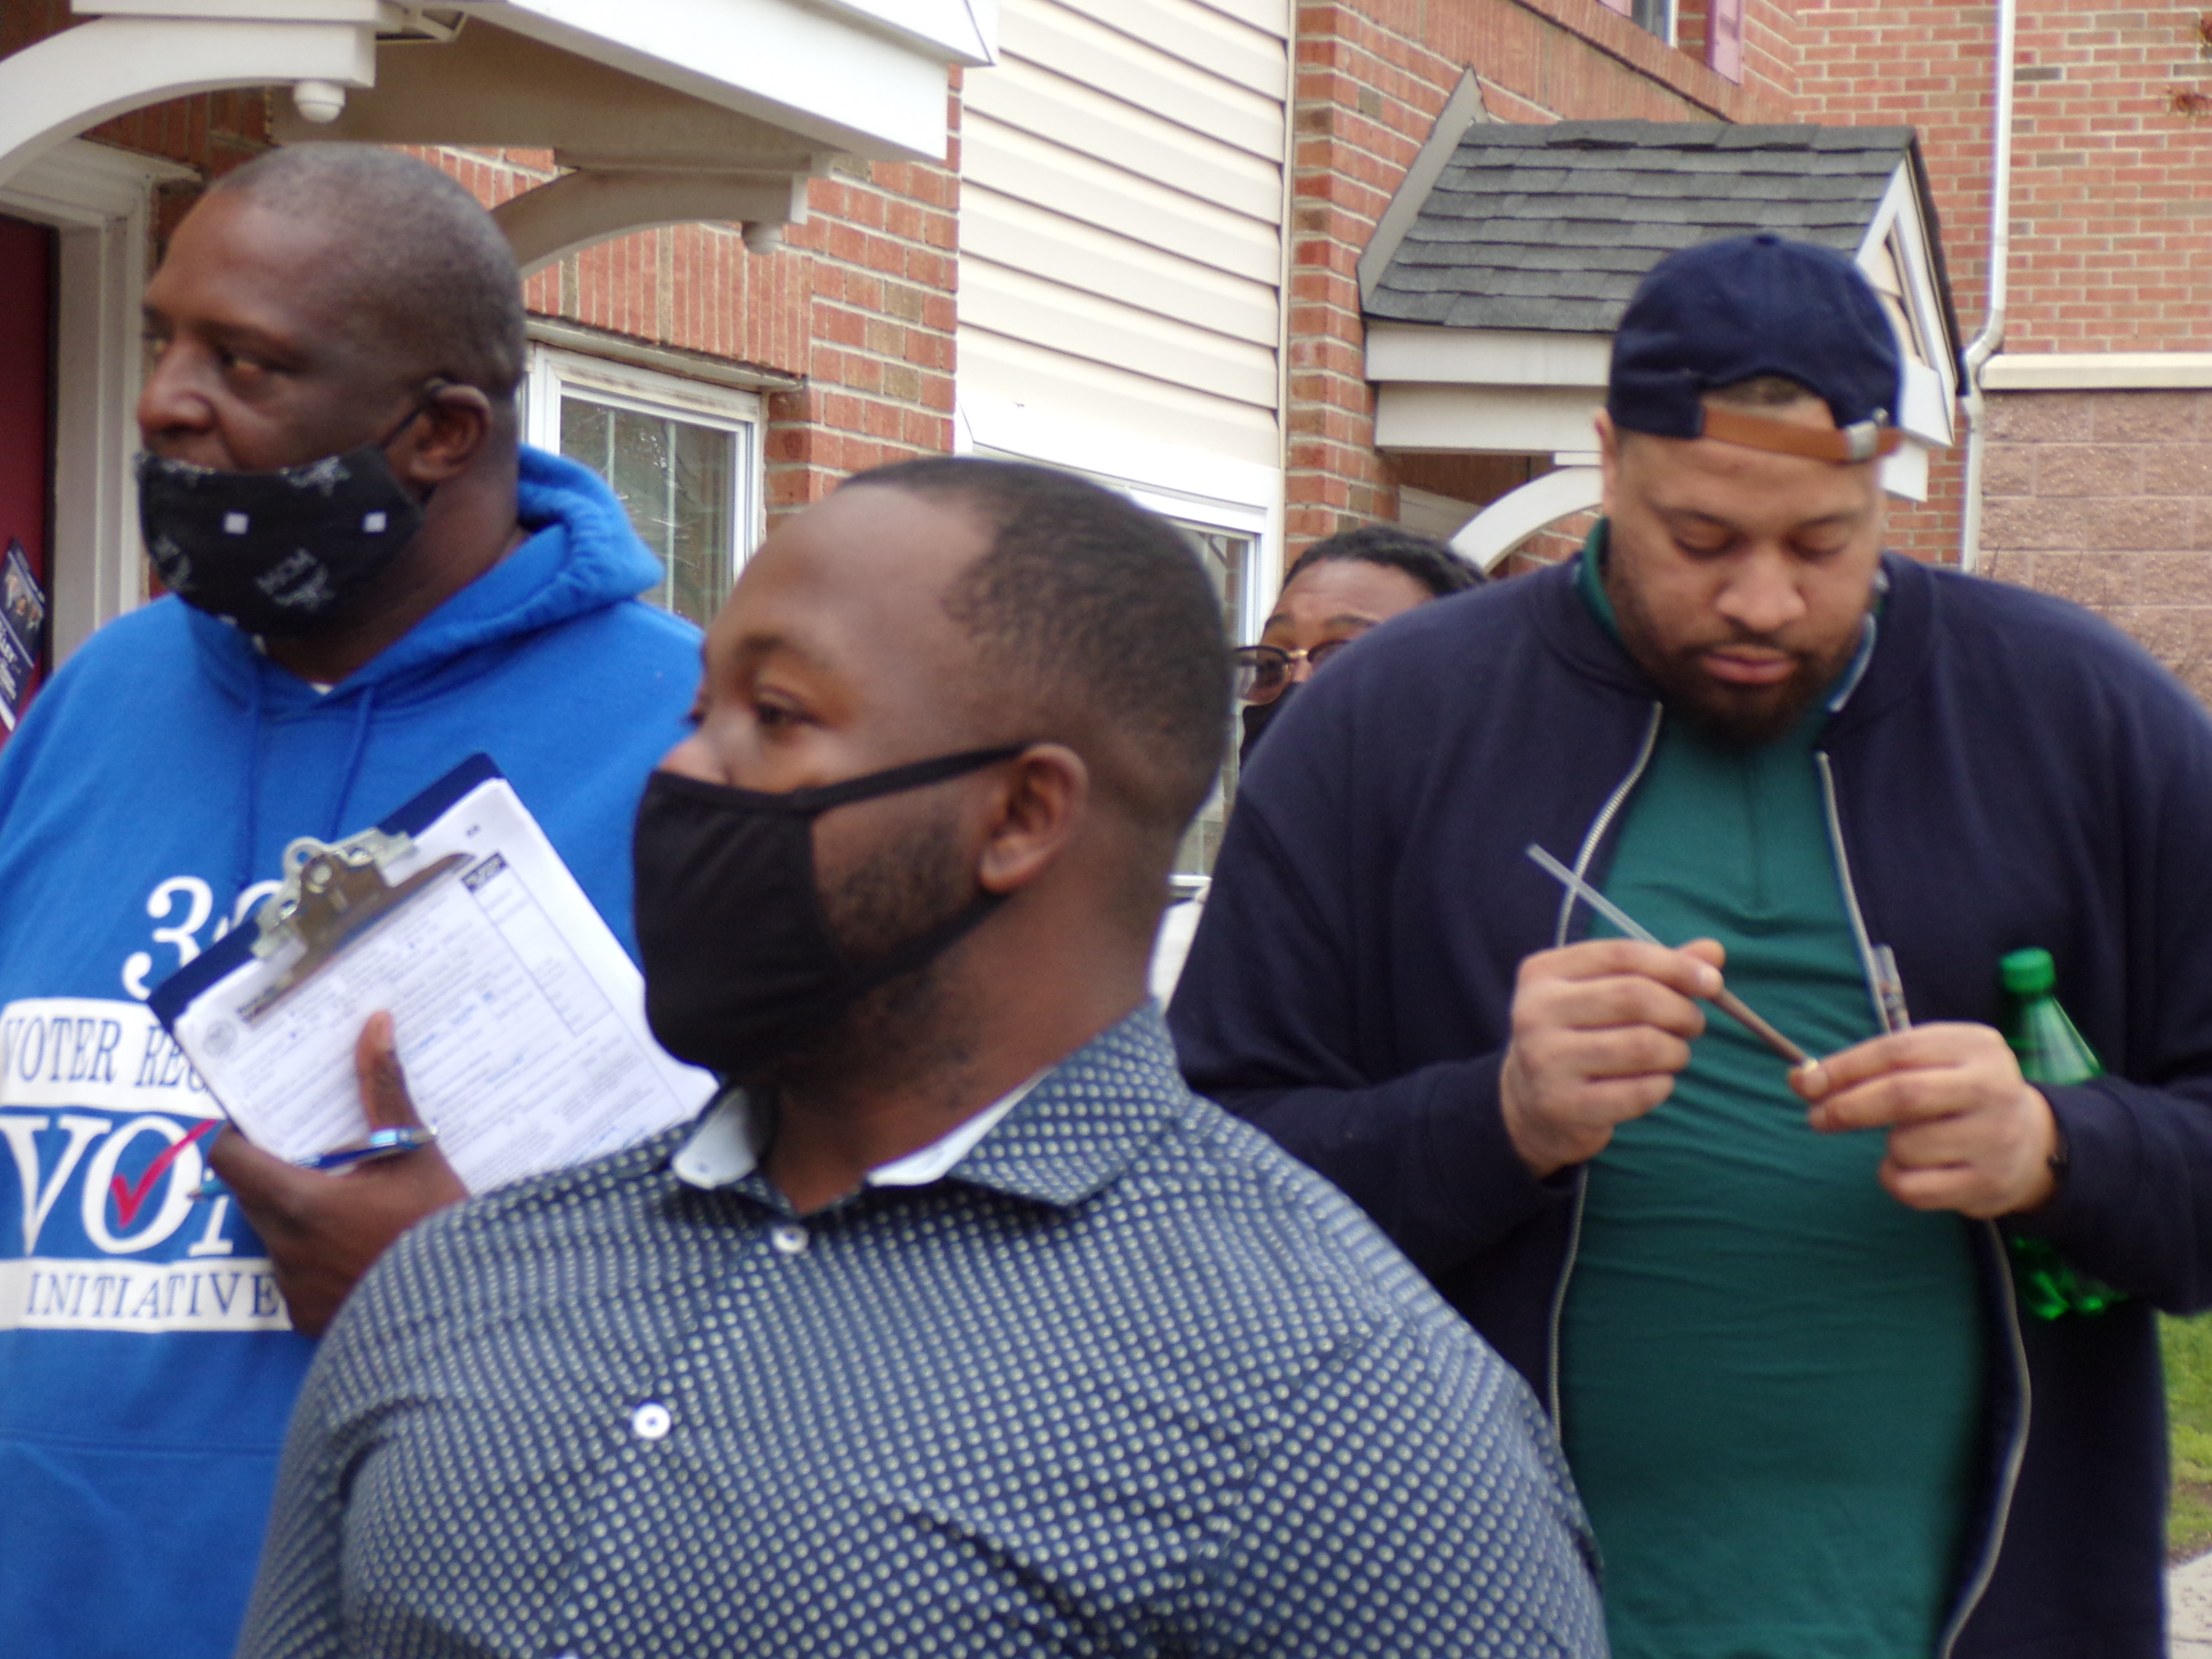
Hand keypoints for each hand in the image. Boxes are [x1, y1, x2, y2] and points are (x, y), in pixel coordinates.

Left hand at [207, 1011, 466, 1335]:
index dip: (235, 1134)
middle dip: (273, 1169)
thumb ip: (385, 1091)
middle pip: (249, 1194)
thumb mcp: (415, 1153)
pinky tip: (359, 1250)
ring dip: (297, 1215)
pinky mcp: (307, 1318)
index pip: (227, 1158)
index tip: (261, 1122)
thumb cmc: (436, 1227)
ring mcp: (293, 1288)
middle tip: (314, 1151)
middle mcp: (283, 1247)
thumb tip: (376, 1023)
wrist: (464, 1310)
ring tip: (346, 1201)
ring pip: (273, 1235)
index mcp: (298, 1202)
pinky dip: (316, 1258)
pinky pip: (295, 1277)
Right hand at [1500, 937, 1724, 1177]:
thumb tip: (1713, 952)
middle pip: (1635, 997)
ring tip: (1675, 1055)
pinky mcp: (1562, 1105)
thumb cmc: (1579, 1037)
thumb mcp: (1604, 993)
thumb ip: (1656, 970)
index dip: (1676, 965)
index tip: (1712, 982)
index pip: (1622, 955)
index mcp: (1543, 972)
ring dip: (1676, 1051)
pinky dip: (1662, 1086)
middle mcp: (1535, 1011)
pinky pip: (1638, 1092)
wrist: (1528, 1104)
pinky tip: (1656, 1082)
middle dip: (1681, 1010)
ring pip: (1642, 1046)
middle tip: (1693, 1025)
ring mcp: (1544, 1060)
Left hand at [1792, 1023, 2058, 1217]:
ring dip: (1887, 1147)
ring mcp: (1995, 1139)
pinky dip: (1894, 1179)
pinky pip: (1913, 1188)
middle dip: (1848, 1107)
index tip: (1805, 1082)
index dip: (1844, 1067)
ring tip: (1906, 1142)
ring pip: (1906, 1146)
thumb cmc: (1959, 1094)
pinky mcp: (1988, 1184)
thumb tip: (1801, 1079)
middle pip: (1902, 1095)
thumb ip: (1870, 1067)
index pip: (1897, 1051)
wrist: (2032, 1143)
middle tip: (1817, 1117)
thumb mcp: (1929, 1063)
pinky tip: (1912, 1168)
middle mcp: (1992, 1088)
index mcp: (1976, 1046)